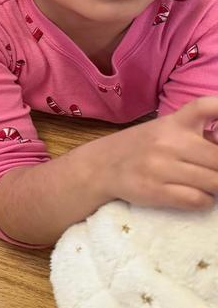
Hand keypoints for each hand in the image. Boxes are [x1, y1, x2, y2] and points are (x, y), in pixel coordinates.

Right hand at [105, 96, 217, 210]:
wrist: (100, 166)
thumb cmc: (141, 148)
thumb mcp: (164, 132)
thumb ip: (196, 135)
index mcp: (173, 123)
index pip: (203, 107)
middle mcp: (167, 141)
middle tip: (212, 171)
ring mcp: (160, 166)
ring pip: (214, 182)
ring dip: (215, 187)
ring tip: (204, 184)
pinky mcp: (155, 191)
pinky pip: (199, 200)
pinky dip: (205, 201)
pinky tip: (196, 195)